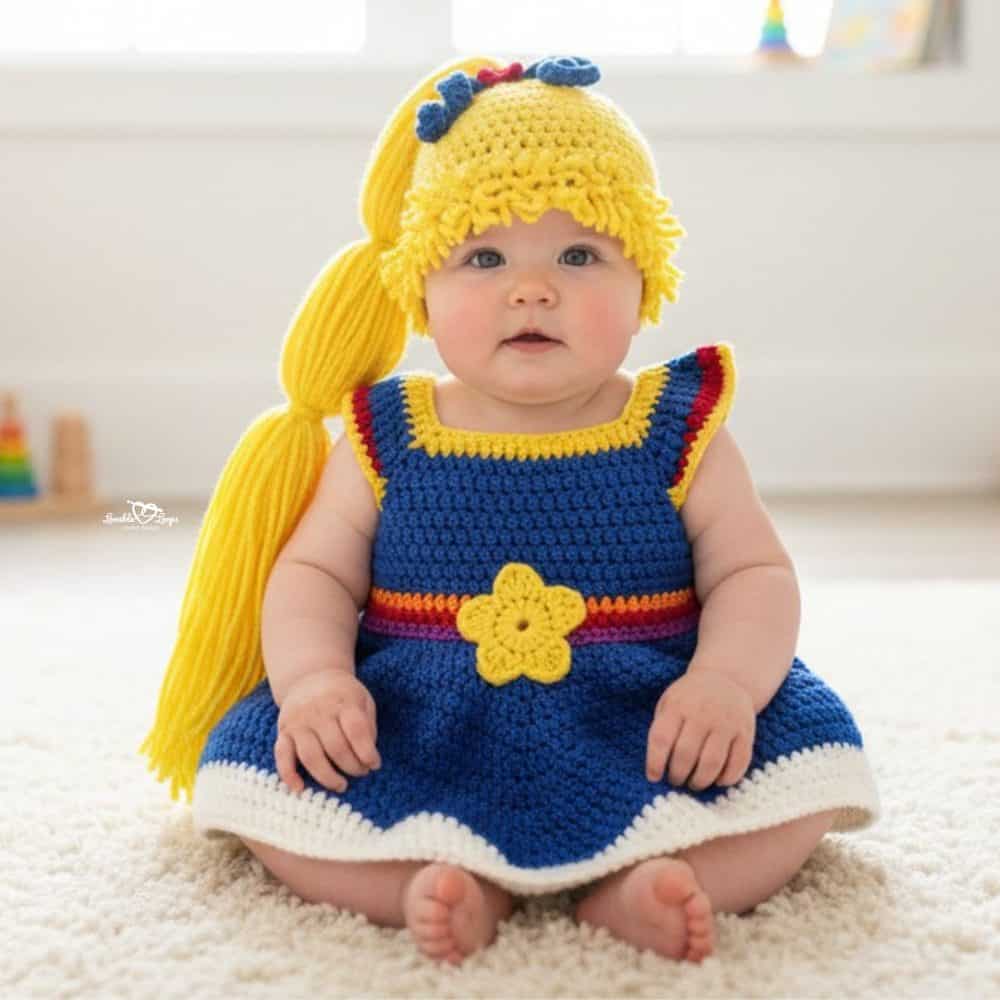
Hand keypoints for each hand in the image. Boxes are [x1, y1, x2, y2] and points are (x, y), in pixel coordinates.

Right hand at [274, 669, 380, 793]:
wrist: (309, 677)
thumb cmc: (343, 694)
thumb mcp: (362, 699)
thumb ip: (367, 725)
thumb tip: (368, 756)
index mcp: (342, 701)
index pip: (356, 730)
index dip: (367, 752)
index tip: (375, 764)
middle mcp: (318, 711)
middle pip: (335, 747)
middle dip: (352, 766)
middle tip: (361, 773)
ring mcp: (298, 722)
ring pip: (310, 756)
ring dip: (327, 777)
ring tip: (342, 785)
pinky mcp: (283, 732)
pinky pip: (282, 755)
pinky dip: (288, 775)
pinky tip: (300, 789)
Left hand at [645, 669, 754, 790]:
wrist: (727, 679)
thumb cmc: (690, 698)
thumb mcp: (669, 703)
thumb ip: (662, 729)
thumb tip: (655, 768)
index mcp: (678, 705)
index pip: (662, 738)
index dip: (655, 762)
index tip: (653, 778)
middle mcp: (702, 713)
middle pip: (686, 754)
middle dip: (678, 775)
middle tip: (676, 781)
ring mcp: (726, 723)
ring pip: (712, 763)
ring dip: (700, 781)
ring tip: (694, 784)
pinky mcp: (746, 733)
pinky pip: (738, 763)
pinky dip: (727, 779)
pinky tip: (717, 781)